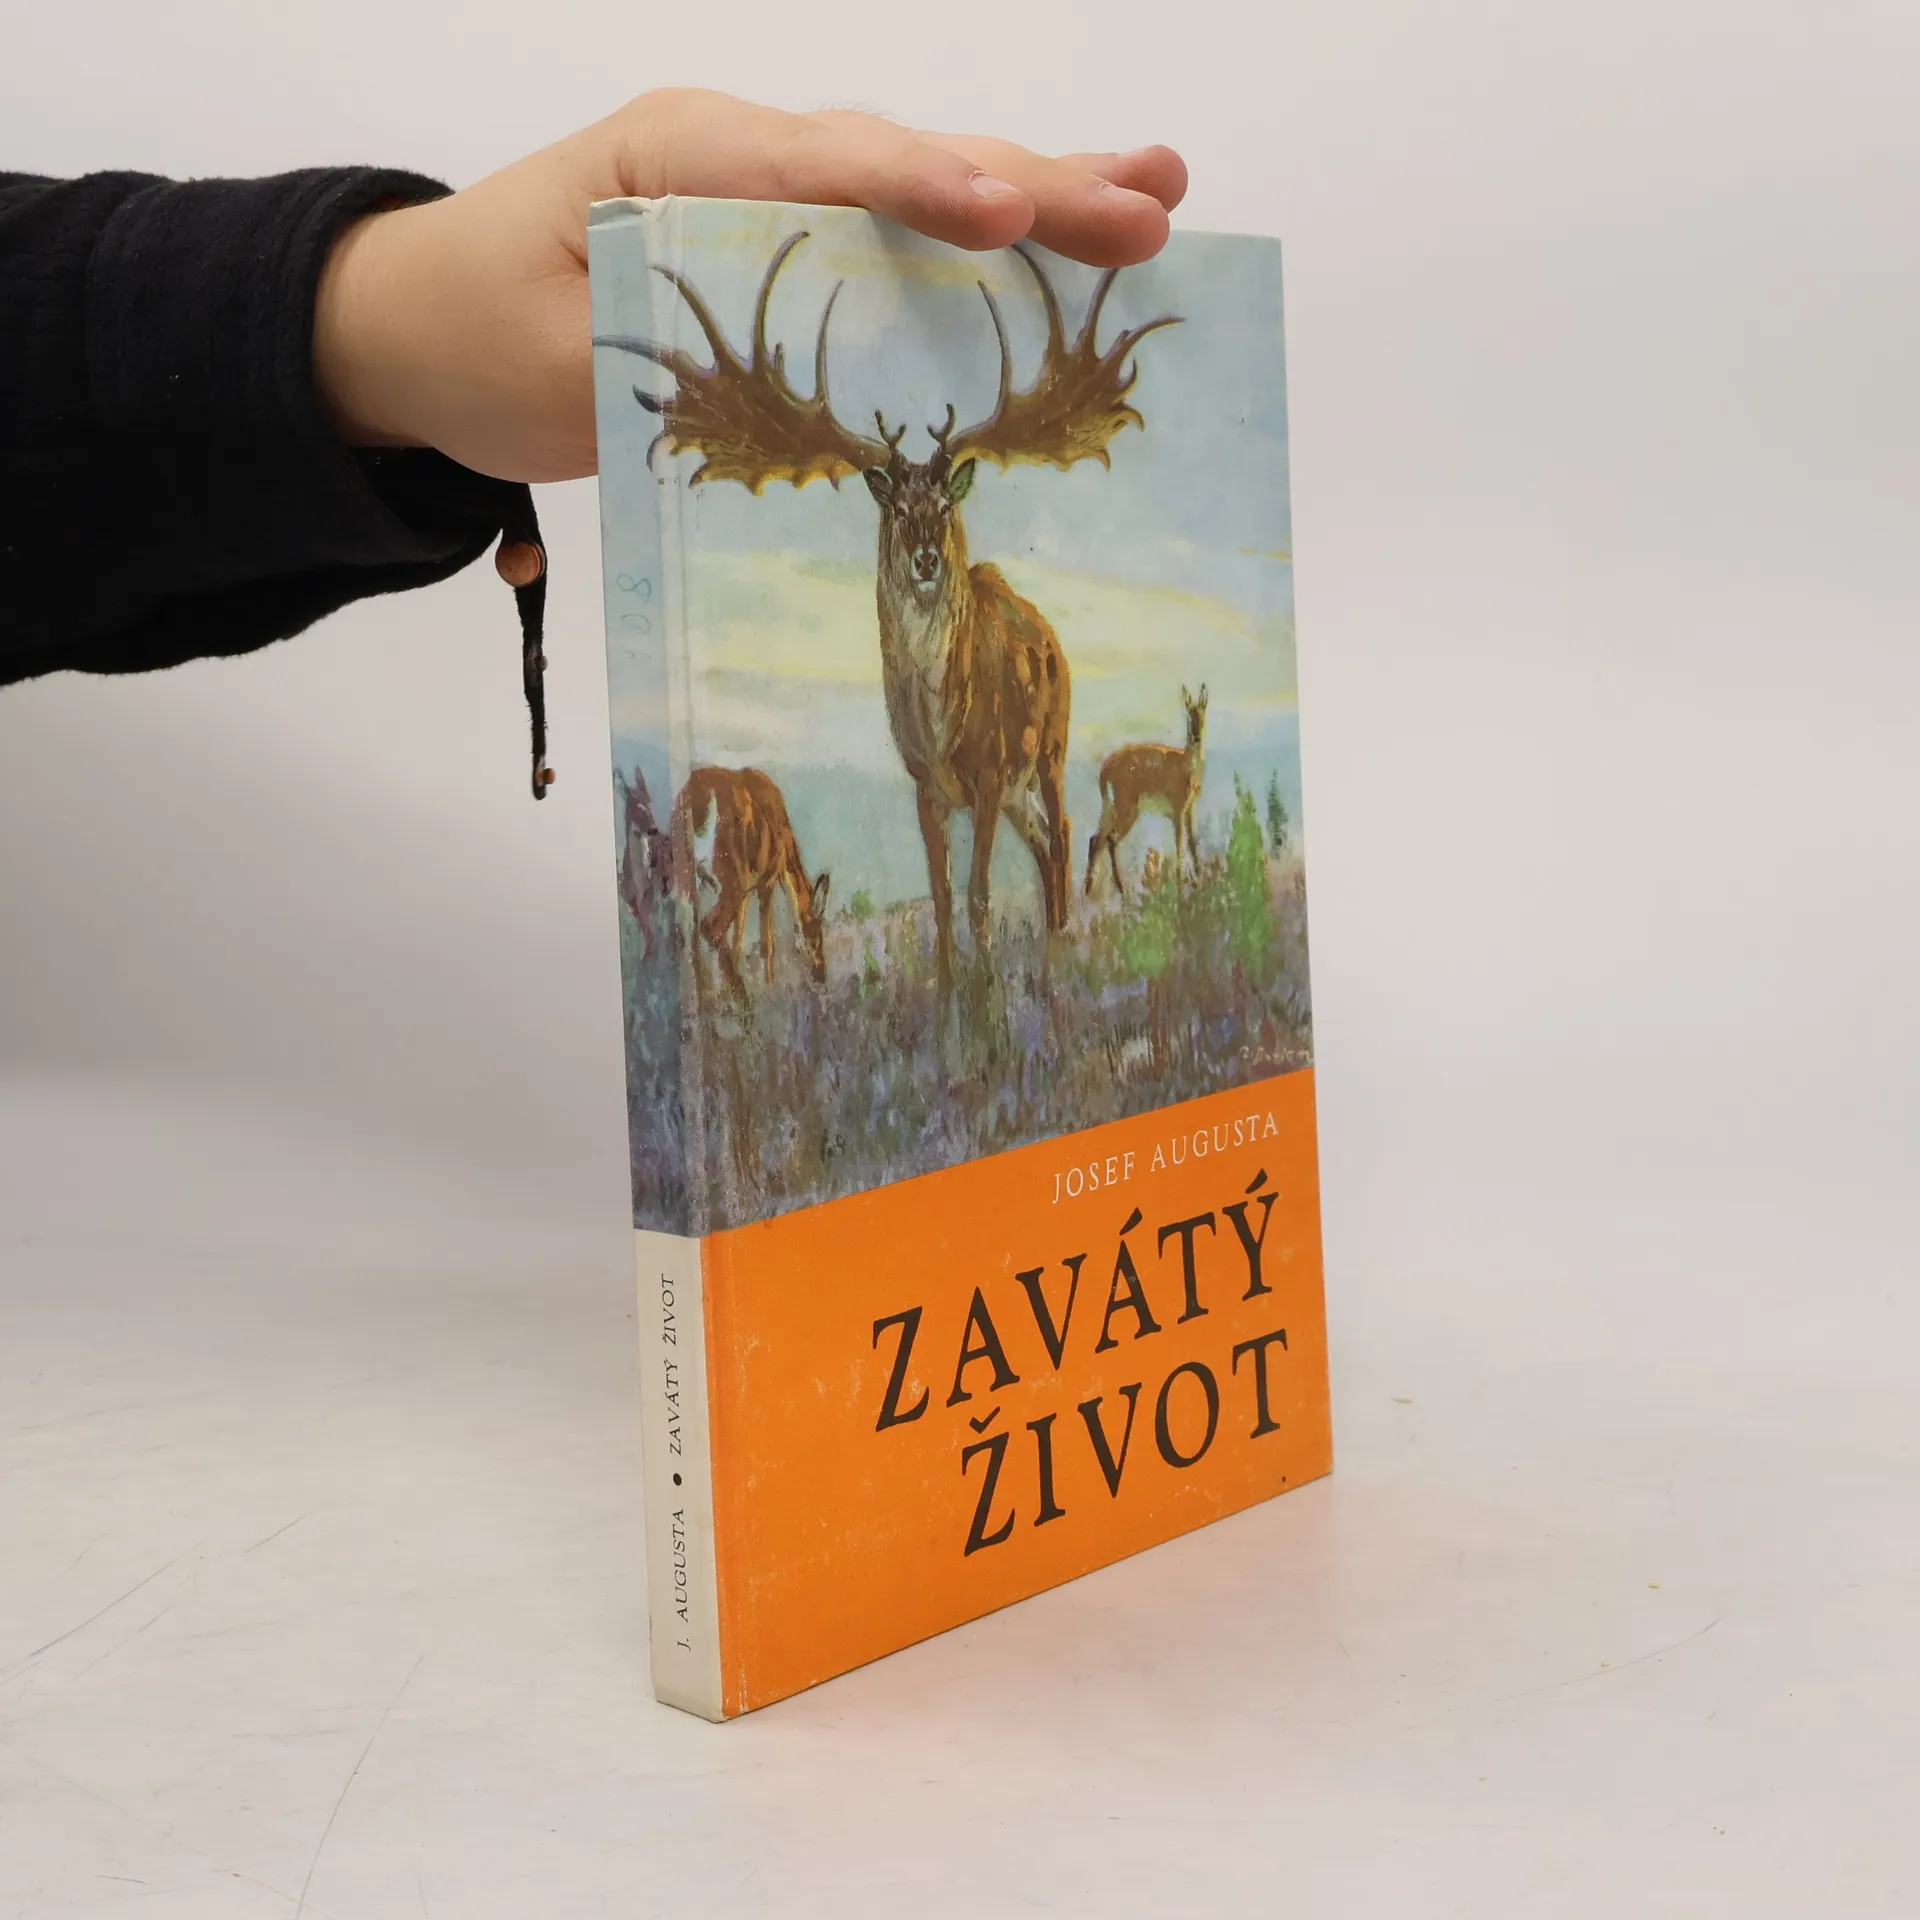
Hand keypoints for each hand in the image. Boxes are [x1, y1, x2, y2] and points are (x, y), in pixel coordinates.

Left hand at [313, 89, 1187, 484]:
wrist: (420, 325)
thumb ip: (682, 369)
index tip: (1003, 218)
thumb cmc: (475, 336)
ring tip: (1154, 193)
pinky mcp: (781, 238)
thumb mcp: (559, 370)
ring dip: (1037, 195)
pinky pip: (895, 233)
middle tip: (1147, 207)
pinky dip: (985, 240)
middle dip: (1027, 188)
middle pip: (899, 161)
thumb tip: (804, 411)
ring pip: (917, 184)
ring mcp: (765, 189)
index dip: (918, 192)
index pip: (816, 168)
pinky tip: (1065, 232)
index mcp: (674, 160)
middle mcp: (735, 155)